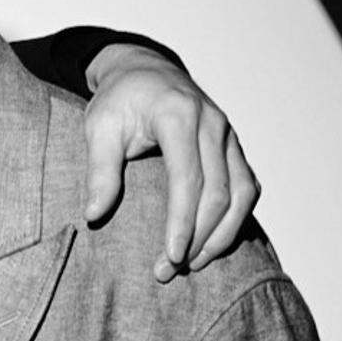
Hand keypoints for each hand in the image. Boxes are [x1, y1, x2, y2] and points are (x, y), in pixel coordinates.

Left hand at [81, 44, 258, 281]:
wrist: (144, 70)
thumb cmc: (119, 100)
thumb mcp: (98, 127)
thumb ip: (100, 169)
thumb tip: (94, 214)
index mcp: (178, 116)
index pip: (188, 179)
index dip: (182, 222)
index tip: (171, 256)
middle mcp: (212, 124)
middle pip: (218, 192)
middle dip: (199, 237)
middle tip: (171, 270)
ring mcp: (228, 135)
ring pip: (242, 193)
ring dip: (223, 233)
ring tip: (194, 263)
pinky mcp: (234, 147)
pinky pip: (247, 186)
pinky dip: (237, 217)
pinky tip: (214, 241)